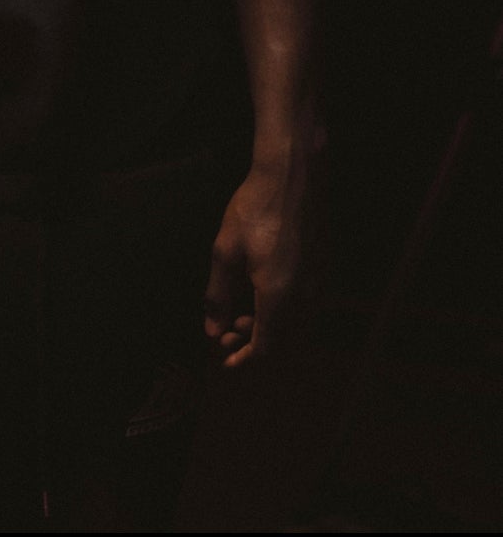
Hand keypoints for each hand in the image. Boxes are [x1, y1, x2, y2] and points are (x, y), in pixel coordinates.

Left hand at [203, 154, 316, 369]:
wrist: (294, 177)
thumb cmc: (255, 210)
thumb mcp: (225, 252)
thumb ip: (218, 297)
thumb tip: (213, 332)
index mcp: (279, 298)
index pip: (267, 350)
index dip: (245, 361)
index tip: (225, 361)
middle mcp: (306, 299)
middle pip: (284, 344)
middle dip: (253, 346)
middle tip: (226, 334)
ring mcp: (320, 286)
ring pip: (296, 328)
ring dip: (268, 330)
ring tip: (240, 315)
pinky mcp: (325, 272)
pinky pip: (305, 309)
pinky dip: (283, 314)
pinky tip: (262, 297)